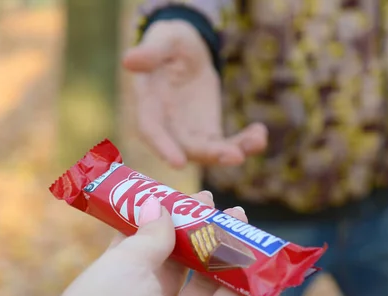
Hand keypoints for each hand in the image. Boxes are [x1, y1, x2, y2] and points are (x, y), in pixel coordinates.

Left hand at [51, 191, 251, 295]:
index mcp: (117, 288)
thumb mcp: (122, 264)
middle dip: (197, 231)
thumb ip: (148, 235)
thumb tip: (158, 205)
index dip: (161, 222)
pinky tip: (253, 245)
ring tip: (239, 216)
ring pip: (209, 279)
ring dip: (226, 248)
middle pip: (179, 263)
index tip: (180, 198)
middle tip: (213, 203)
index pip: (142, 248)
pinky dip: (246, 276)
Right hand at [122, 20, 266, 167]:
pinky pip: (226, 144)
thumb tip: (128, 60)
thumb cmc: (169, 42)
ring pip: (210, 152)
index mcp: (149, 105)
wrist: (185, 51)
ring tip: (257, 141)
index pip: (152, 130)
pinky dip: (244, 142)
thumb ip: (150, 52)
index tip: (179, 163)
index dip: (163, 147)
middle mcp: (167, 128)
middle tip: (236, 156)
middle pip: (186, 149)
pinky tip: (259, 133)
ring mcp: (188, 134)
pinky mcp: (208, 133)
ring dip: (234, 151)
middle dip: (211, 155)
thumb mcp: (163, 40)